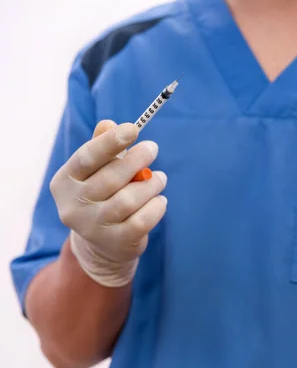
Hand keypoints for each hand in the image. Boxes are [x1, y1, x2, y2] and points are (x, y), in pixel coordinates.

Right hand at [50, 120, 167, 285]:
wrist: (104, 244)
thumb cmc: (103, 196)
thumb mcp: (98, 171)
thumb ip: (104, 148)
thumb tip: (108, 124)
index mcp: (65, 182)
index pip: (86, 158)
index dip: (110, 142)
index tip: (133, 128)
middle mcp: (73, 206)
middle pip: (111, 178)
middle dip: (137, 160)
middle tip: (153, 148)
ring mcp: (92, 227)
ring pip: (129, 199)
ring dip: (151, 184)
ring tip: (160, 178)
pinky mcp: (115, 242)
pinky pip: (142, 220)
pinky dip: (156, 206)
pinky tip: (159, 200)